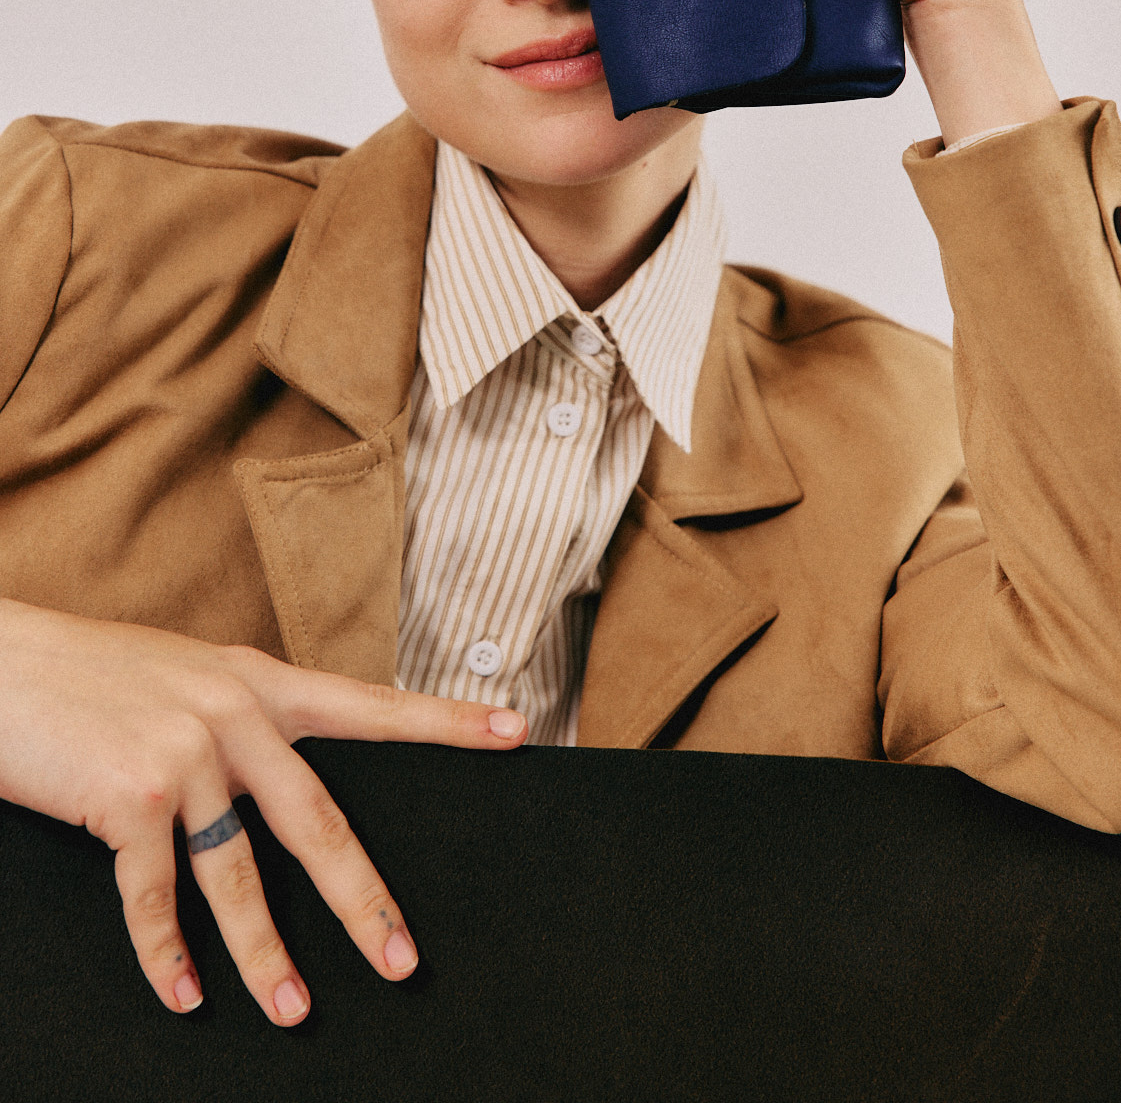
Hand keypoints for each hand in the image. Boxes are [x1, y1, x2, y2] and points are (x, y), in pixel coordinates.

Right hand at [0, 598, 526, 1024]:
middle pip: (321, 822)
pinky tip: (185, 995)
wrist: (4, 663)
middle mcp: (235, 713)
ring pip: (242, 878)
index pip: (371, 705)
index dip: (447, 722)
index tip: (516, 733)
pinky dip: (169, 956)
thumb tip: (274, 787)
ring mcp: (185, 755)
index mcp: (259, 680)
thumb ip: (237, 720)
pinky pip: (158, 899)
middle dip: (363, 899)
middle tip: (402, 959)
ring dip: (266, 956)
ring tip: (295, 1010)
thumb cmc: (92, 676)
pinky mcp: (130, 797)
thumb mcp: (184, 678)